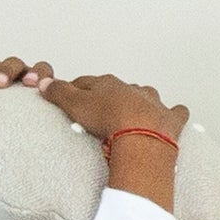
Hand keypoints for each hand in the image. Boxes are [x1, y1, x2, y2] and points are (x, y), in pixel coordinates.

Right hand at [40, 73, 186, 144]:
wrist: (141, 136)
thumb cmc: (108, 120)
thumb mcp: (75, 105)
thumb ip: (58, 93)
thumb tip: (43, 82)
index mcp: (109, 84)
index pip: (88, 82)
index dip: (77, 89)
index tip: (70, 95)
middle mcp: (132, 90)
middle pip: (117, 89)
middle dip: (110, 96)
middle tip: (101, 109)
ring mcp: (153, 103)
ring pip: (147, 96)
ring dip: (141, 102)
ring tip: (133, 114)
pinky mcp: (170, 120)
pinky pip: (175, 112)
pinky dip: (174, 114)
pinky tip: (171, 118)